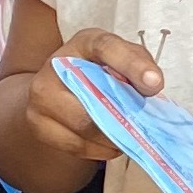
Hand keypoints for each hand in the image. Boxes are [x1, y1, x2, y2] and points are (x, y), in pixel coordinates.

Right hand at [26, 30, 162, 171]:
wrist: (54, 90)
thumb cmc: (97, 72)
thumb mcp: (122, 58)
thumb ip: (140, 63)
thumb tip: (151, 85)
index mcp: (84, 43)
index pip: (106, 48)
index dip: (131, 65)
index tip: (154, 84)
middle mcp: (56, 66)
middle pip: (94, 99)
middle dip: (124, 115)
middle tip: (143, 126)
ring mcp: (42, 97)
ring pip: (86, 128)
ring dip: (115, 137)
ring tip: (128, 135)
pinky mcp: (38, 124)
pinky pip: (77, 145)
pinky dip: (101, 149)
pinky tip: (110, 142)